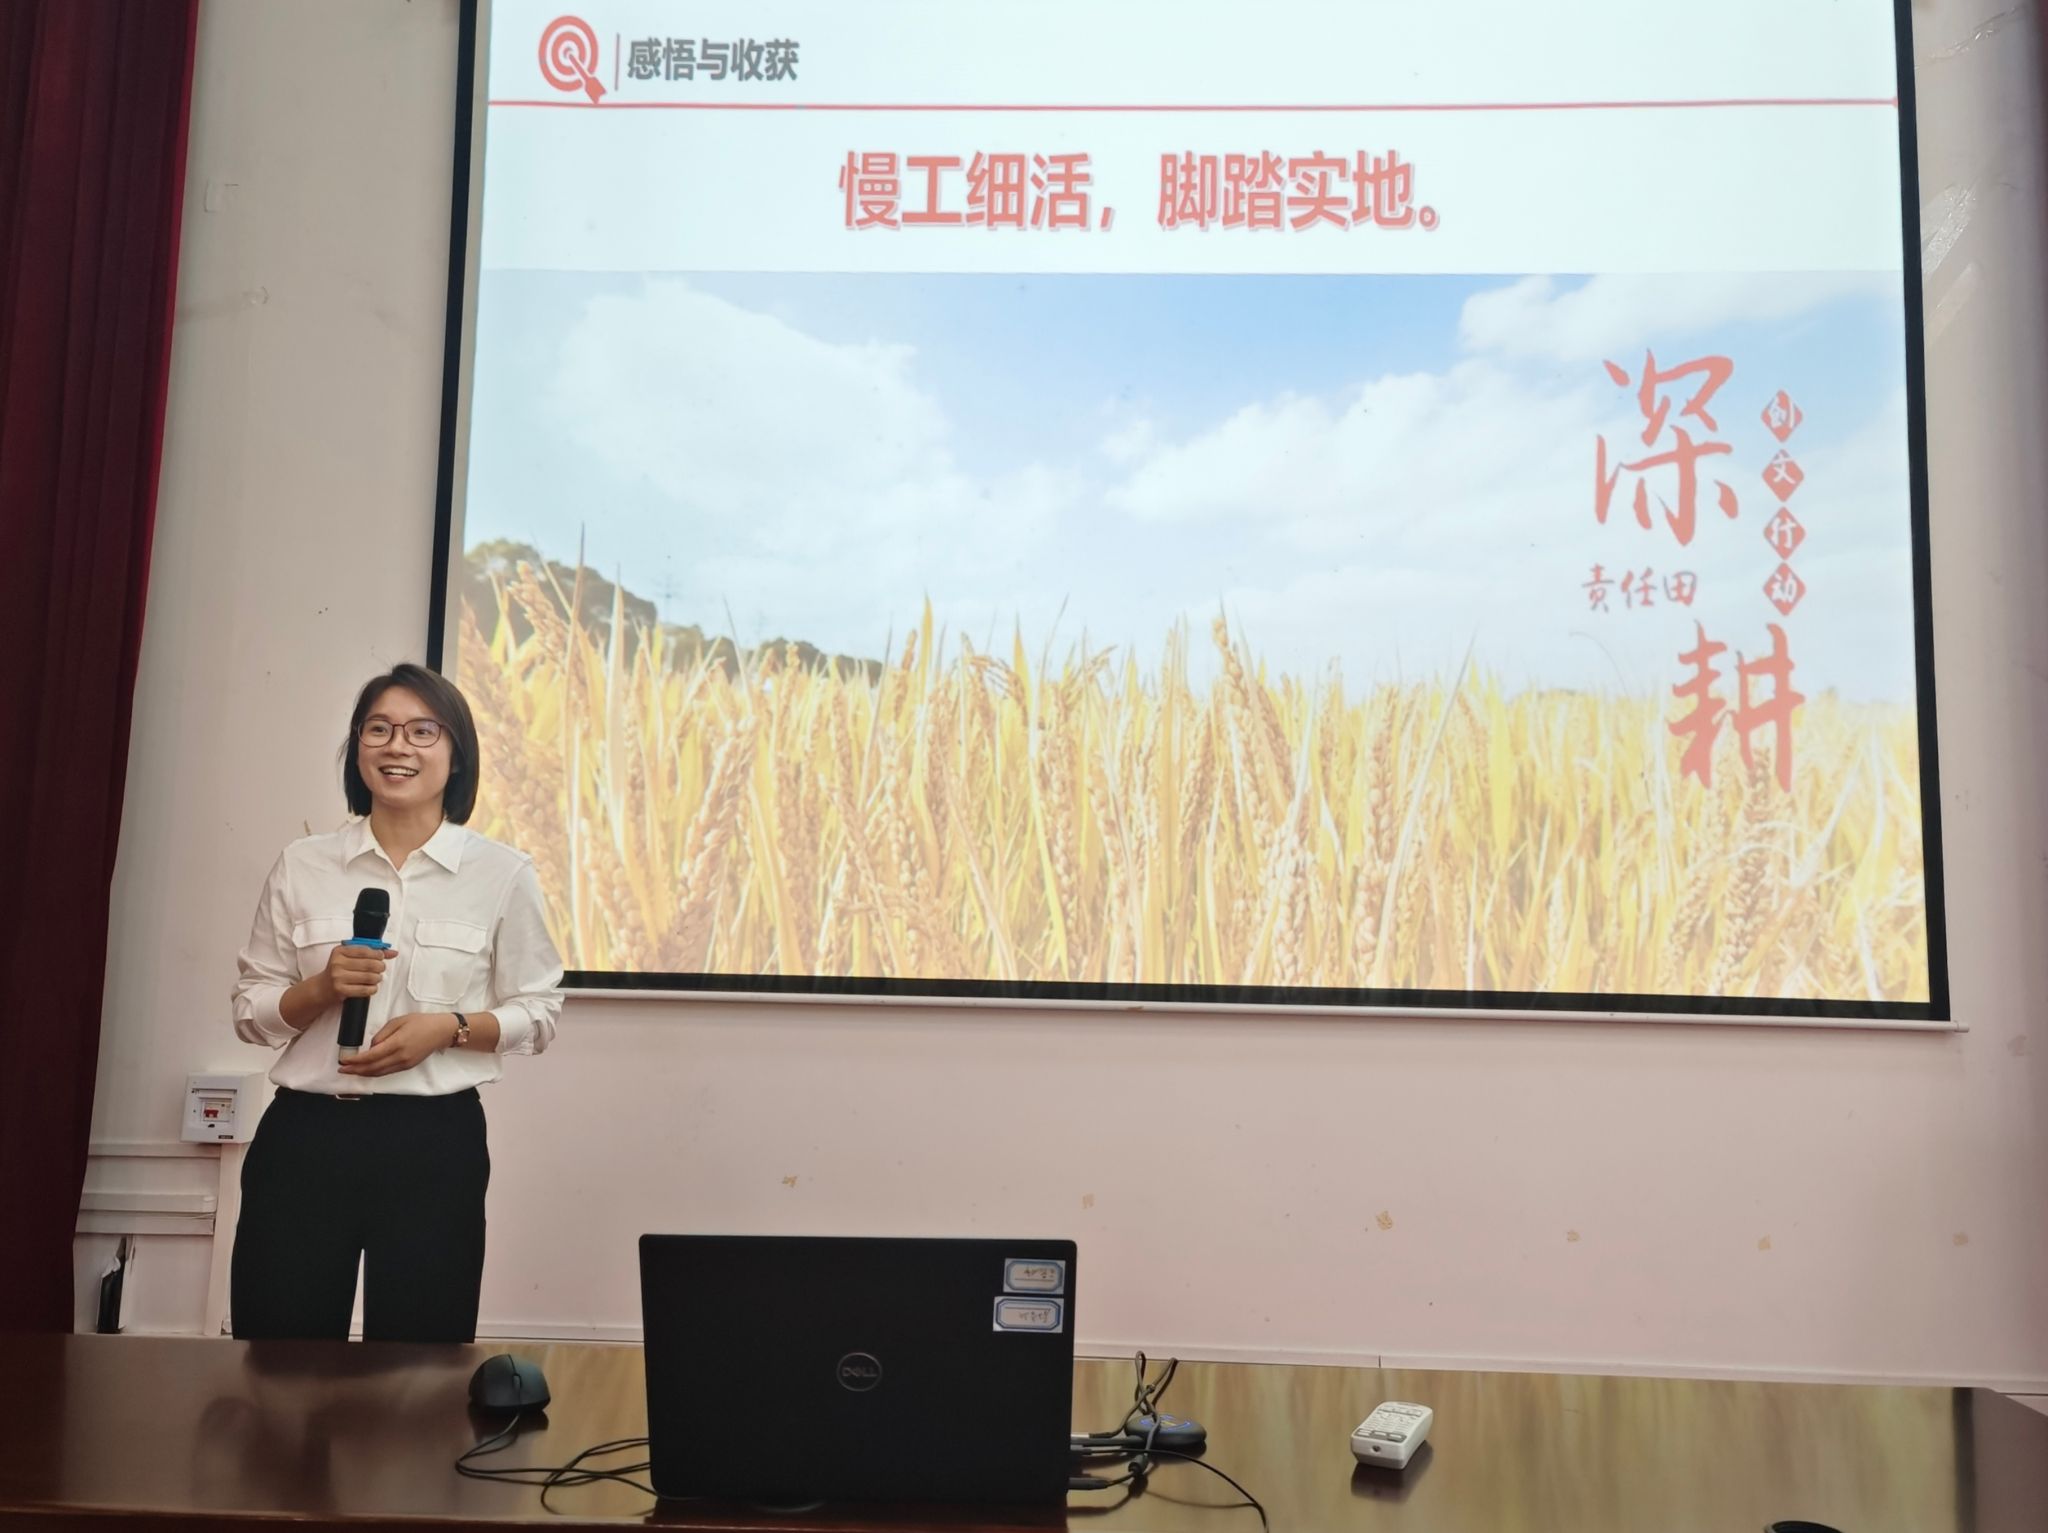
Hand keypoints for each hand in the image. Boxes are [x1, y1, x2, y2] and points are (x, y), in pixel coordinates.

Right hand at [321, 941, 391, 1006]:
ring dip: (377, 978)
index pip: (365, 950)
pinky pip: (365, 990)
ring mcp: (338, 977)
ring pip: (369, 977)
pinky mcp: (341, 990)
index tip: (381, 957)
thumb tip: (393, 952)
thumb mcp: (349, 957)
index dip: (378, 954)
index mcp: (340, 951)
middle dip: (380, 967)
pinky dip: (373, 989)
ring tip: (376, 978)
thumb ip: (370, 952)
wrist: (322, 988)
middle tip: (380, 969)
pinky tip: (371, 987)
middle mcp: (337, 963)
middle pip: (370, 964)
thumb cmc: (339, 971)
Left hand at [338, 1011, 456, 1076]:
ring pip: (379, 1073)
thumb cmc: (421, 1022)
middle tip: (342, 1069)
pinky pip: (387, 1072)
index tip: (344, 1061)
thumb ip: (382, 1034)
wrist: (442, 1031)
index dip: (355, 1061)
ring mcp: (405, 1064)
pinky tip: (367, 1070)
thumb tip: (371, 1047)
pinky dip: (374, 1072)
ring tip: (351, 1071)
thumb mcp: (398, 1021)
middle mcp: (400, 1057)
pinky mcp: (408, 1066)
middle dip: (355, 1070)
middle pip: (372, 1068)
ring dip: (363, 1073)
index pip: (371, 1056)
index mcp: (397, 1043)